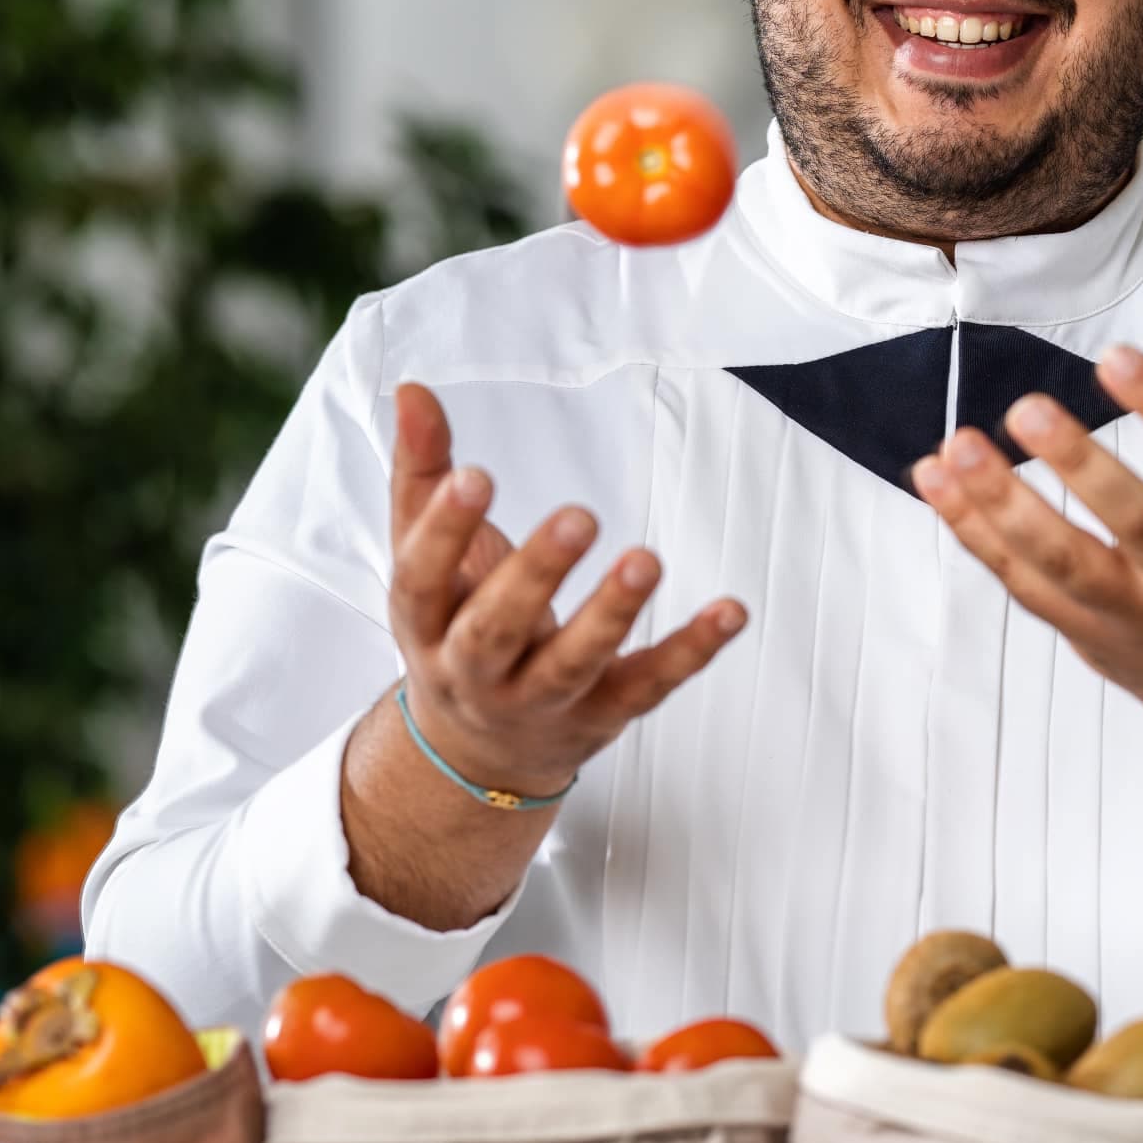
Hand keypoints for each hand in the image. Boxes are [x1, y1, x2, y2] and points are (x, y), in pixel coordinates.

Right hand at [388, 382, 746, 799]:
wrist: (477, 754)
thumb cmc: (454, 624)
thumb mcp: (424, 557)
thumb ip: (422, 473)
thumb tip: (412, 389)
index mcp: (425, 624)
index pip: (421, 581)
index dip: (445, 533)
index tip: (476, 477)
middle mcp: (474, 673)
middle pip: (494, 631)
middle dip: (534, 576)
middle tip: (578, 517)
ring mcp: (541, 701)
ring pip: (572, 665)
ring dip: (611, 615)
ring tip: (646, 560)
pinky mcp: (604, 714)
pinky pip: (648, 685)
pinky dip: (691, 651)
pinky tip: (730, 611)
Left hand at [910, 309, 1142, 714]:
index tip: (1114, 356)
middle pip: (1140, 526)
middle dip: (1081, 468)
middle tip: (1027, 407)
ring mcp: (1134, 610)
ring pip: (1065, 564)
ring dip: (1004, 505)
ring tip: (957, 445)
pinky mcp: (1081, 629)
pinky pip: (1021, 581)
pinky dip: (974, 531)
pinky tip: (935, 478)